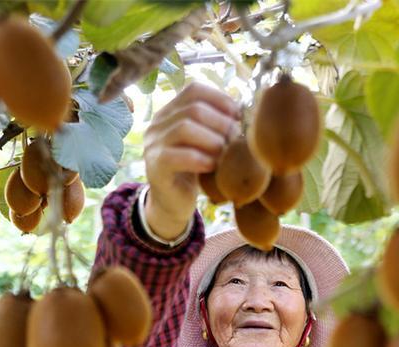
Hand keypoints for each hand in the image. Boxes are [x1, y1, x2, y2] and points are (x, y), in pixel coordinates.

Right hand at [143, 83, 239, 240]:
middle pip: (193, 109)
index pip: (194, 90)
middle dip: (222, 123)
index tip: (238, 116)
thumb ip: (216, 125)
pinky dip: (201, 159)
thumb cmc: (196, 170)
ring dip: (213, 141)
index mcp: (170, 112)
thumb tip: (244, 110)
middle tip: (236, 140)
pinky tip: (212, 167)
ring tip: (224, 154)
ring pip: (185, 128)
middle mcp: (158, 124)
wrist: (173, 204)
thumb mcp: (207, 142)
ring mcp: (153, 144)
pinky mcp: (155, 166)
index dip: (220, 99)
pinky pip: (177, 156)